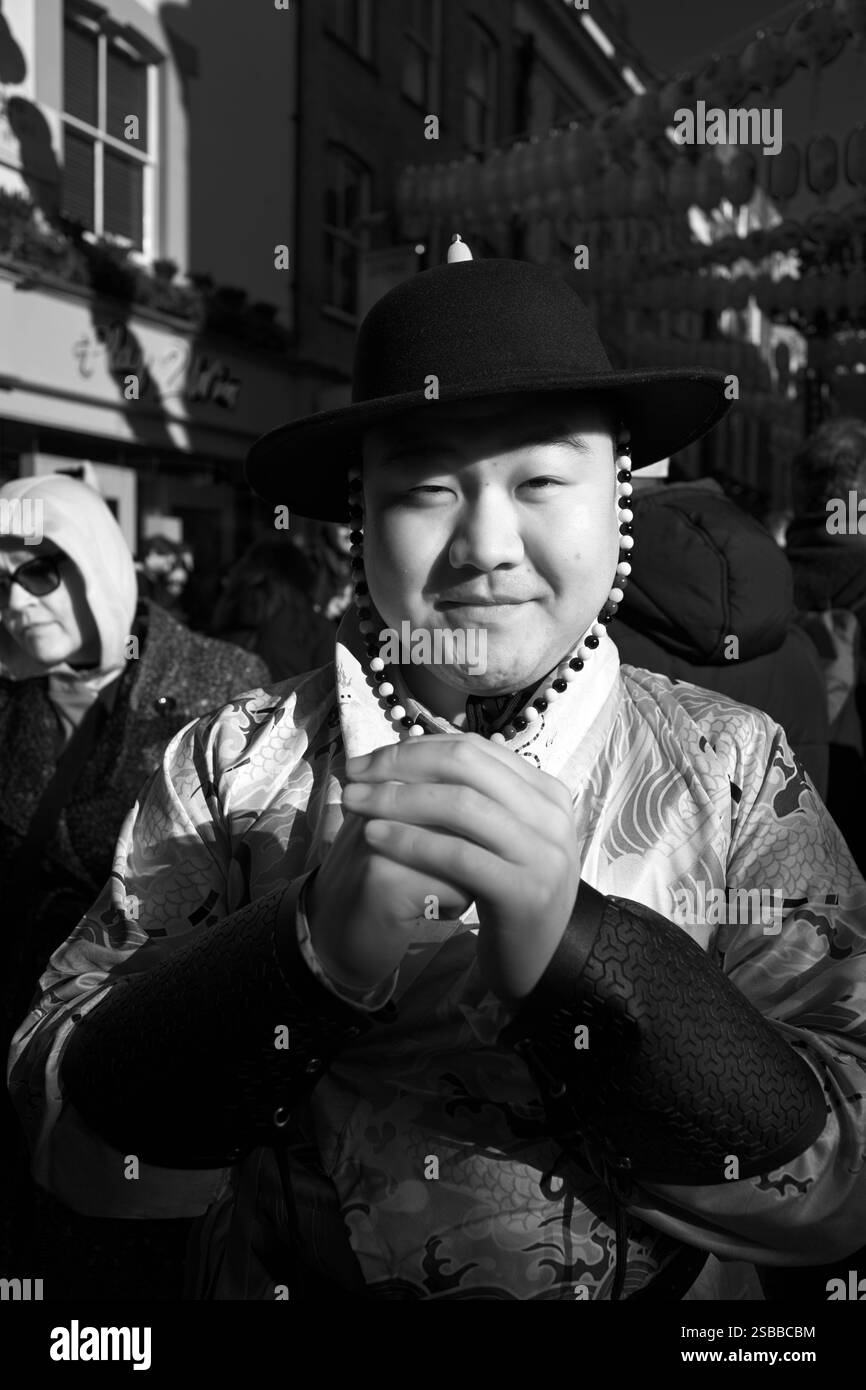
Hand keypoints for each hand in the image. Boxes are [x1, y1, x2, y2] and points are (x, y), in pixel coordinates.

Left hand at [336, 733, 581, 1001]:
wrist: (543, 961)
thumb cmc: (509, 893)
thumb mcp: (501, 836)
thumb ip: (473, 797)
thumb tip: (408, 752)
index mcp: (546, 793)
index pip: (472, 749)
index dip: (414, 748)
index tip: (368, 760)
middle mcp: (552, 816)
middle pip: (465, 766)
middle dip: (401, 765)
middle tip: (354, 774)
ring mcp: (543, 854)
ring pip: (460, 805)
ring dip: (397, 799)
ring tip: (355, 803)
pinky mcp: (525, 892)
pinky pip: (457, 854)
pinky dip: (410, 840)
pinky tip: (373, 837)